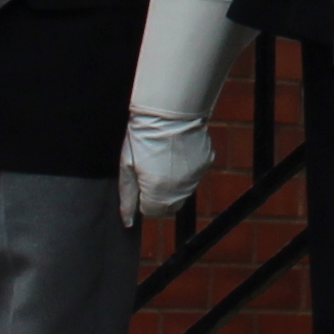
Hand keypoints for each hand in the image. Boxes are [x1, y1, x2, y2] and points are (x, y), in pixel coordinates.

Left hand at [118, 110, 213, 225]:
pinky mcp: (206, 164)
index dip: (143, 198)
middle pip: (169, 206)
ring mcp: (195, 178)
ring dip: (173, 184)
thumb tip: (128, 222)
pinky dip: (186, 169)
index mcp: (157, 194)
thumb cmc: (143, 137)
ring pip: (183, 192)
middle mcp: (180, 191)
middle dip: (159, 195)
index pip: (151, 212)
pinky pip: (194, 176)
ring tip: (165, 159)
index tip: (141, 179)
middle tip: (151, 171)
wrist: (170, 112)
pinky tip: (178, 152)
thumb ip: (127, 197)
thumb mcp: (127, 167)